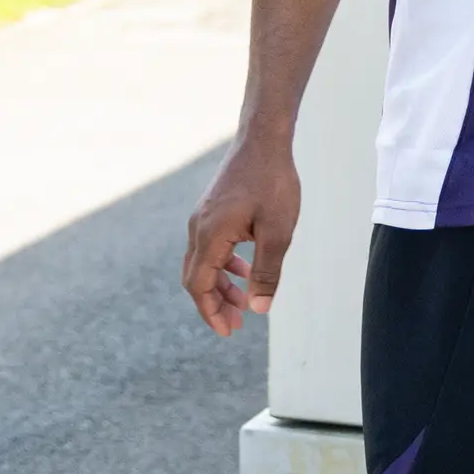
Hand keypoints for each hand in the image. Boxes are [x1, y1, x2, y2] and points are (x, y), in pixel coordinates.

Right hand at [182, 134, 297, 335]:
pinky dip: (223, 265)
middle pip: (195, 277)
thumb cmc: (272, 183)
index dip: (210, 312)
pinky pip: (210, 247)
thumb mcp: (277, 233)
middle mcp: (198, 228)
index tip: (228, 332)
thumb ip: (266, 273)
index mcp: (210, 236)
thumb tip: (259, 309)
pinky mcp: (211, 211)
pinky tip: (245, 269)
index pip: (199, 285)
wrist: (262, 141)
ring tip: (243, 302)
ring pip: (202, 263)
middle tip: (237, 324)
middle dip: (214, 304)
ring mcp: (202, 218)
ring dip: (220, 285)